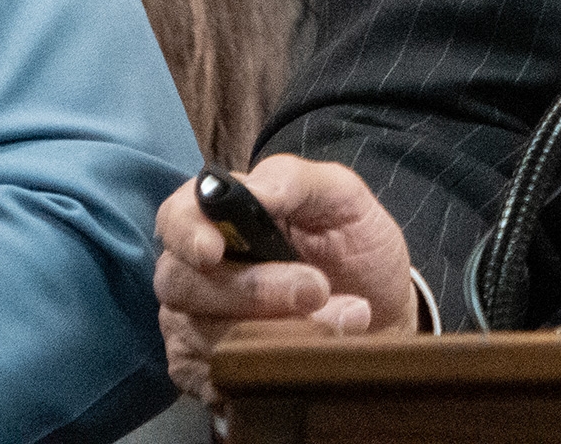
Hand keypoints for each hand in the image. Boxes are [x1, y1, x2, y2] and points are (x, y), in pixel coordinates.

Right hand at [153, 156, 417, 402]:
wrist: (385, 311)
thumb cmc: (357, 247)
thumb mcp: (342, 199)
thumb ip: (295, 182)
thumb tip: (253, 190)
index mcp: (220, 218)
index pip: (176, 217)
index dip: (187, 232)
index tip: (213, 251)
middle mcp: (194, 273)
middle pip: (185, 284)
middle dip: (255, 290)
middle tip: (318, 290)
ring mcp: (194, 326)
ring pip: (209, 336)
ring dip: (282, 330)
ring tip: (345, 319)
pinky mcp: (206, 375)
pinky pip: (219, 378)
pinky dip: (271, 367)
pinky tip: (315, 354)